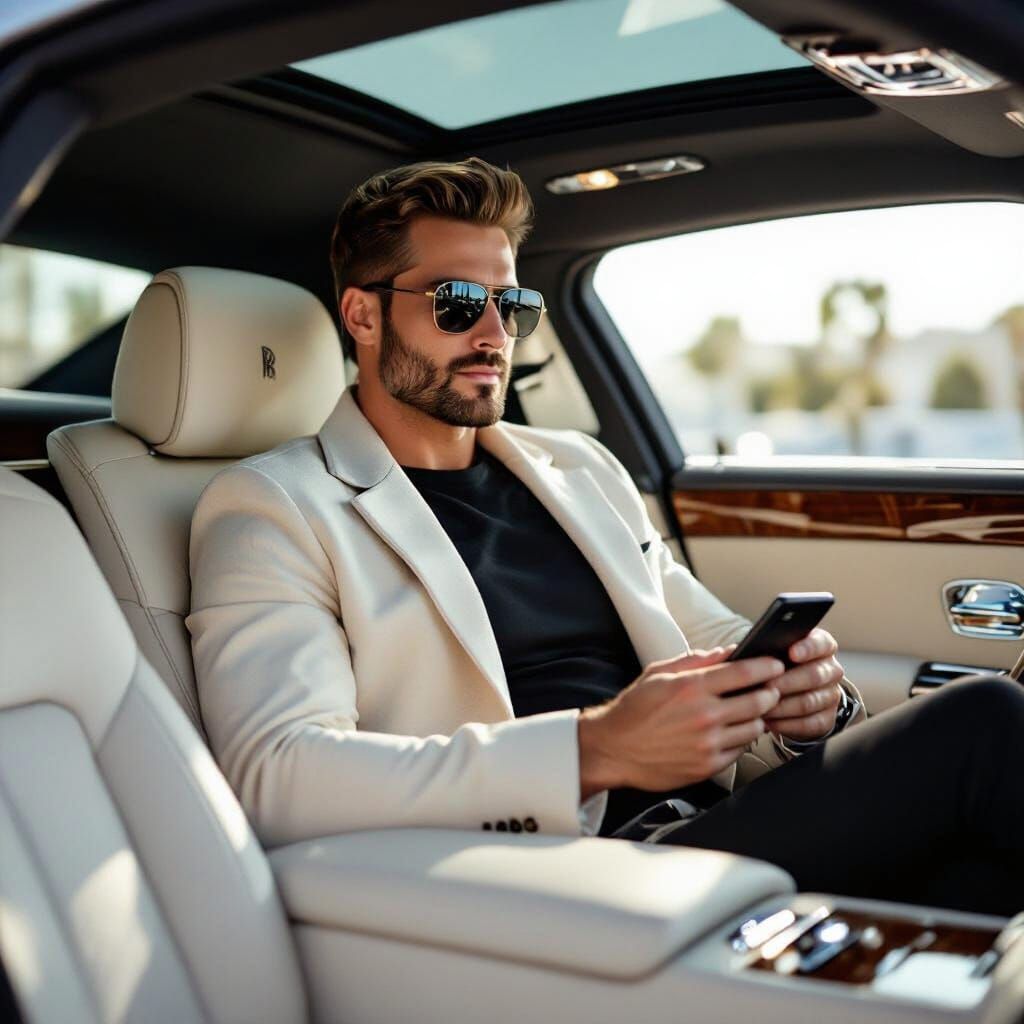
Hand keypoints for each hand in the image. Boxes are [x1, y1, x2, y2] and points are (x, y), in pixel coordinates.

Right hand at [578, 647, 784, 798]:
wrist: (614, 749)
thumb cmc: (635, 710)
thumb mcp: (659, 673)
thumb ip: (696, 660)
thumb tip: (728, 651)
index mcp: (691, 687)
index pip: (744, 672)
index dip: (766, 667)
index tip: (774, 665)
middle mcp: (703, 715)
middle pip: (759, 701)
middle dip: (769, 693)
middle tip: (768, 689)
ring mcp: (708, 743)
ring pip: (755, 728)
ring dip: (756, 718)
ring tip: (747, 712)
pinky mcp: (708, 766)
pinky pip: (740, 751)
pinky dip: (740, 740)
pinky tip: (728, 733)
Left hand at [763, 628, 843, 741]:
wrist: (791, 694)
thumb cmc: (777, 667)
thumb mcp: (772, 653)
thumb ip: (762, 648)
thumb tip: (737, 651)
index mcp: (821, 646)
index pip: (821, 643)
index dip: (807, 648)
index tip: (792, 653)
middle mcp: (830, 669)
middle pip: (814, 675)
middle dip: (788, 681)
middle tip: (766, 686)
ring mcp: (831, 695)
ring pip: (810, 702)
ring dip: (783, 706)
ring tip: (761, 707)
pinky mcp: (827, 719)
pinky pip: (810, 723)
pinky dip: (787, 724)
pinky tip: (769, 722)